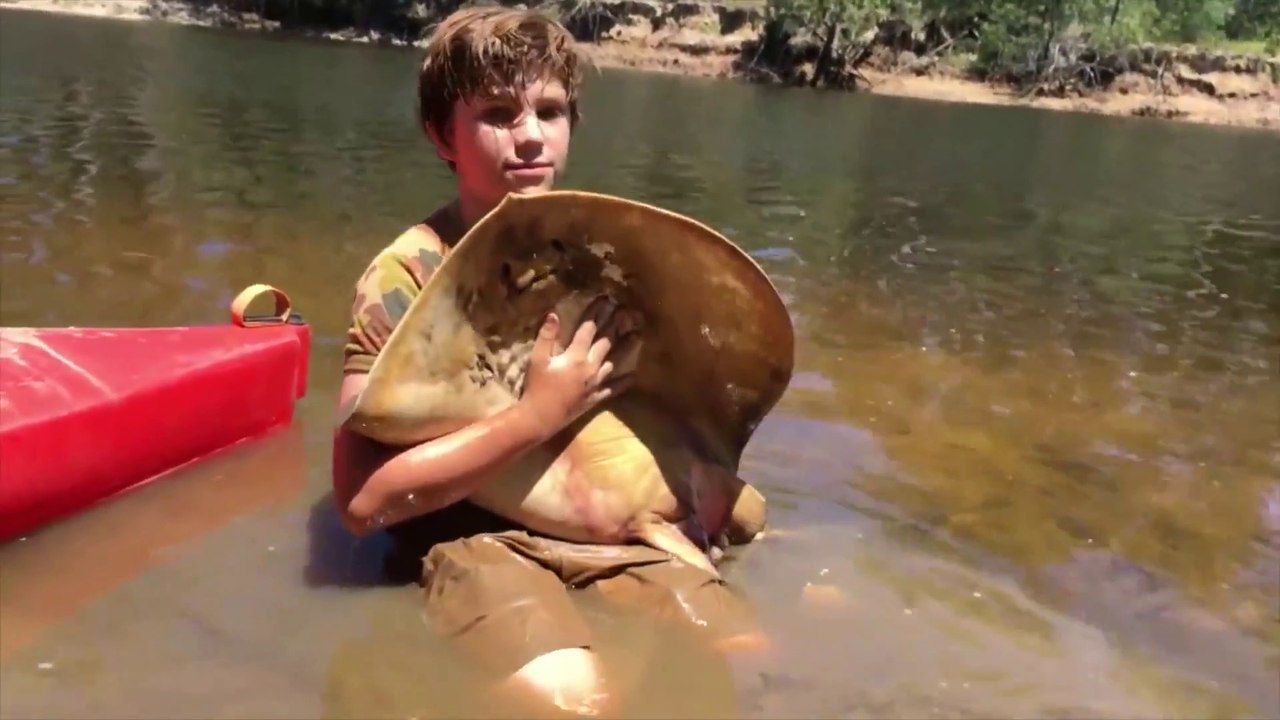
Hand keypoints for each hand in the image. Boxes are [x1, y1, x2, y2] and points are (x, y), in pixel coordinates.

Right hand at [519, 297, 637, 437]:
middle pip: (606, 341)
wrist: (540, 418)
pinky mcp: (596, 397)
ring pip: (614, 361)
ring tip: (636, 334)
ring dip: (625, 347)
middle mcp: (590, 367)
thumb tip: (554, 314)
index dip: (596, 312)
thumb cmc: (536, 387)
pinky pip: (614, 388)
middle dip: (614, 324)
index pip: (588, 329)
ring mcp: (595, 383)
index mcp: (575, 356)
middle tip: (625, 312)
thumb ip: (546, 337)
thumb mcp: (536, 360)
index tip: (604, 299)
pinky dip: (624, 381)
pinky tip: (634, 376)